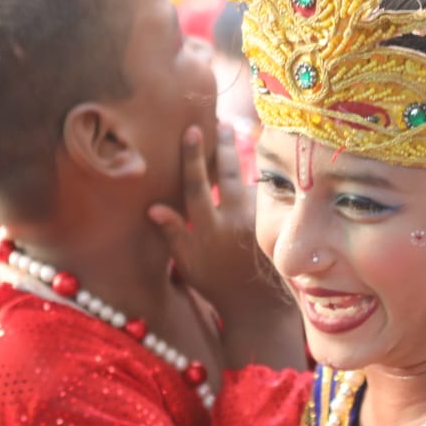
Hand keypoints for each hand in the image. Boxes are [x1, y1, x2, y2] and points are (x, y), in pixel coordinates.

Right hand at [149, 124, 276, 318]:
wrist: (258, 304)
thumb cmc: (217, 285)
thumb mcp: (189, 265)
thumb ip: (173, 235)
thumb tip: (153, 207)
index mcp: (209, 229)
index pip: (198, 186)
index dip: (193, 158)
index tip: (193, 130)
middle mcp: (234, 220)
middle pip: (227, 173)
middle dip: (223, 145)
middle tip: (221, 120)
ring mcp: (256, 220)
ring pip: (247, 179)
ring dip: (240, 156)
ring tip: (233, 131)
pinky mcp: (272, 221)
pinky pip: (262, 193)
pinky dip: (255, 175)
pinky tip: (254, 160)